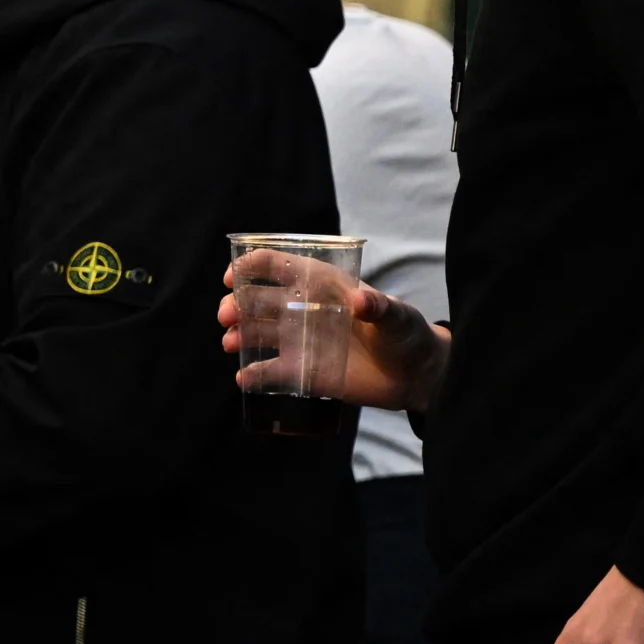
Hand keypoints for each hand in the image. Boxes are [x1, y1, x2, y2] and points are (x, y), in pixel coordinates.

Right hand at [216, 250, 447, 410]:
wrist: (416, 375)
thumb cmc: (407, 334)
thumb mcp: (398, 316)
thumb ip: (380, 307)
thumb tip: (361, 301)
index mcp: (320, 285)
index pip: (277, 265)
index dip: (251, 266)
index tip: (232, 276)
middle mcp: (302, 309)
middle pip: (256, 299)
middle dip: (235, 304)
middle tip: (227, 316)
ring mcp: (299, 340)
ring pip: (256, 332)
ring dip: (237, 335)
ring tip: (231, 343)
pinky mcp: (302, 370)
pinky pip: (270, 372)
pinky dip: (253, 374)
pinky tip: (244, 378)